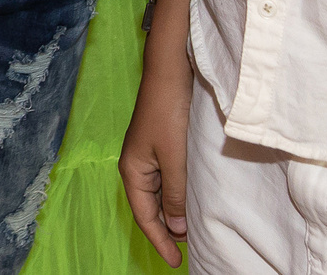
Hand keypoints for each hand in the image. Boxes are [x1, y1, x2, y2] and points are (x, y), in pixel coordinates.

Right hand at [119, 66, 191, 266]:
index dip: (160, 240)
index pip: (144, 216)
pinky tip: (192, 203)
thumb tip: (176, 228)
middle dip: (166, 231)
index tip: (175, 262)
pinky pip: (169, 182)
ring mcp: (150, 156)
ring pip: (161, 195)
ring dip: (174, 214)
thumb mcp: (174, 159)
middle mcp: (138, 166)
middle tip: (187, 252)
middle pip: (150, 208)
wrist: (171, 72)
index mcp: (133, 170)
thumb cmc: (168, 113)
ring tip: (193, 232)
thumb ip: (175, 195)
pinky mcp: (164, 146)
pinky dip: (179, 197)